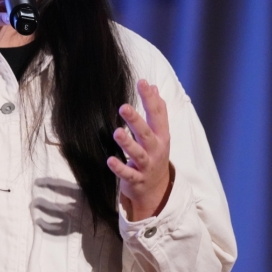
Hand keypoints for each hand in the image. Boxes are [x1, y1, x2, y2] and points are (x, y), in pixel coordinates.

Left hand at [106, 80, 172, 220]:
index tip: (142, 83)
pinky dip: (120, 168)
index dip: (150, 98)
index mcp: (161, 136)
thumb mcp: (160, 133)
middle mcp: (155, 150)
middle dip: (136, 121)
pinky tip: (110, 160)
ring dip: (127, 143)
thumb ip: (157, 110)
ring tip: (117, 132)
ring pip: (138, 154)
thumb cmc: (155, 154)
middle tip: (123, 107)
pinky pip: (128, 174)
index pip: (158, 114)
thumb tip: (154, 86)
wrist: (157, 189)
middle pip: (146, 134)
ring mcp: (146, 166)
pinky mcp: (136, 180)